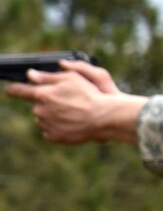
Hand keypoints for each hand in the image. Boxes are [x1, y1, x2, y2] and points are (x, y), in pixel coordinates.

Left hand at [1, 58, 142, 145]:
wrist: (103, 118)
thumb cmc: (90, 95)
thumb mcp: (71, 78)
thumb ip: (48, 76)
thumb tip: (31, 74)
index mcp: (42, 95)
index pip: (18, 90)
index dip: (14, 88)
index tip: (11, 89)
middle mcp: (40, 110)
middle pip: (36, 105)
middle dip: (47, 102)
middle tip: (67, 100)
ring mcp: (46, 125)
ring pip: (44, 117)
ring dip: (54, 114)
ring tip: (73, 112)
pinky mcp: (54, 136)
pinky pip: (51, 130)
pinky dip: (59, 126)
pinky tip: (72, 122)